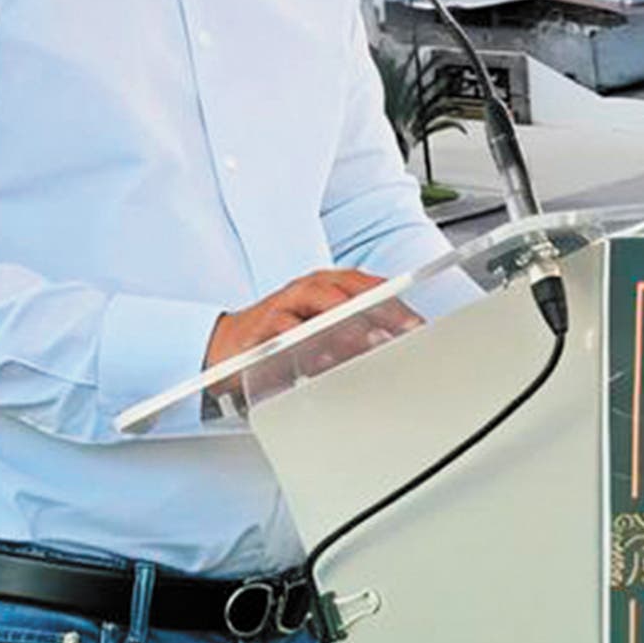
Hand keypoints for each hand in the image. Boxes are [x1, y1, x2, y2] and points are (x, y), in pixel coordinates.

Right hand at [202, 270, 424, 409]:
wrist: (228, 346)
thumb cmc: (284, 335)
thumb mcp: (324, 332)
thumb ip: (356, 335)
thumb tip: (393, 346)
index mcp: (327, 286)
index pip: (366, 286)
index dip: (393, 302)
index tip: (415, 324)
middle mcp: (308, 289)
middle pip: (346, 290)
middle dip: (375, 309)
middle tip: (397, 332)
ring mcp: (285, 305)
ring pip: (318, 304)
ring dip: (344, 322)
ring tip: (366, 340)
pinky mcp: (262, 327)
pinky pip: (284, 331)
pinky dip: (303, 342)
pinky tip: (318, 357)